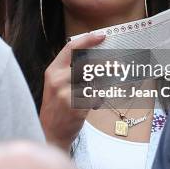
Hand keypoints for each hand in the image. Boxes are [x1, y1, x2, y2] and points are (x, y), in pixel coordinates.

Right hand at [39, 33, 104, 151]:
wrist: (50, 132)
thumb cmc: (57, 106)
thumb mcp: (57, 84)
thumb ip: (71, 71)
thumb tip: (95, 58)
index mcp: (52, 71)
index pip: (71, 48)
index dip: (87, 40)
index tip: (102, 36)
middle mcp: (57, 79)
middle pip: (88, 64)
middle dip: (107, 65)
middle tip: (119, 66)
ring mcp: (66, 93)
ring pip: (95, 82)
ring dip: (101, 88)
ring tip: (96, 95)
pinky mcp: (76, 106)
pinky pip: (96, 97)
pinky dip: (99, 100)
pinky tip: (94, 106)